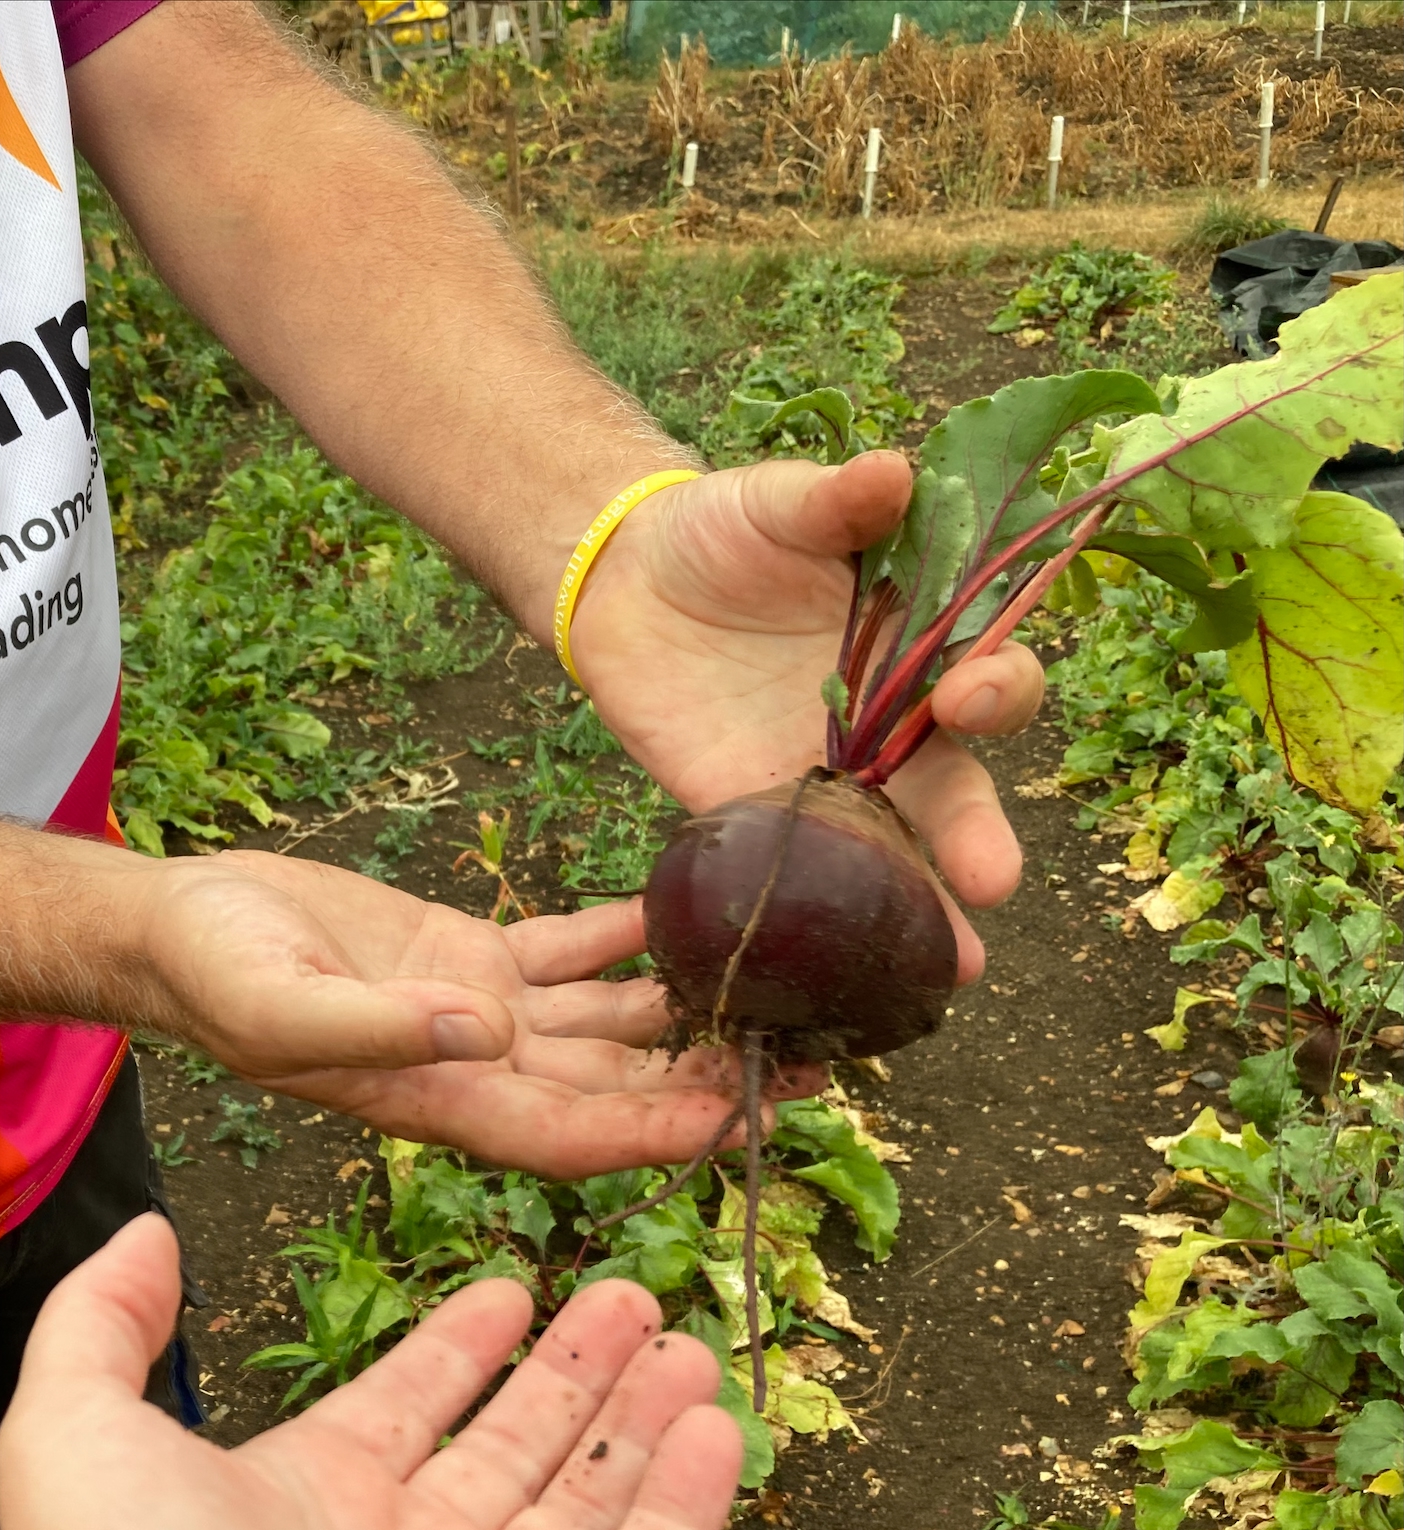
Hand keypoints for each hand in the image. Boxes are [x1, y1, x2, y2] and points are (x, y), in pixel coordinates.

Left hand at [0, 1214, 743, 1529]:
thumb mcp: (72, 1433)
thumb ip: (102, 1326)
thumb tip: (147, 1237)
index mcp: (302, 1501)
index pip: (399, 1406)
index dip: (452, 1347)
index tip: (506, 1289)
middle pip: (508, 1442)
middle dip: (568, 1368)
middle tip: (628, 1296)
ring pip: (585, 1494)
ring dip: (637, 1415)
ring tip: (685, 1341)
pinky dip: (688, 1498)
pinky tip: (715, 1423)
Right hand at [141, 848, 814, 1176]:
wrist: (177, 928)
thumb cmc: (213, 976)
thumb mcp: (281, 1005)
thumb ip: (378, 1025)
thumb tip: (484, 1031)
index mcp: (440, 1102)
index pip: (573, 1135)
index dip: (658, 1132)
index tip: (742, 1114)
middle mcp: (478, 1069)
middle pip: (616, 1088)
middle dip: (707, 1080)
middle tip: (811, 1056)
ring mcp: (480, 1014)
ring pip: (609, 1024)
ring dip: (689, 1010)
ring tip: (783, 984)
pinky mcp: (471, 955)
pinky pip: (573, 952)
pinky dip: (630, 935)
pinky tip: (691, 902)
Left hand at [568, 452, 1045, 979]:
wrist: (625, 575)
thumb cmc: (723, 527)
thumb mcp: (776, 500)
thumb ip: (834, 501)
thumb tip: (894, 472)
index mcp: (921, 649)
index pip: (989, 681)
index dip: (996, 692)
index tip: (972, 696)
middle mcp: (890, 729)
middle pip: (953, 793)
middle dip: (978, 838)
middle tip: (995, 882)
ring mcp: (822, 781)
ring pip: (886, 854)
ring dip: (922, 908)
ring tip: (955, 966)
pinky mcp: (748, 811)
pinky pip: (787, 869)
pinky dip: (810, 908)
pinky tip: (831, 962)